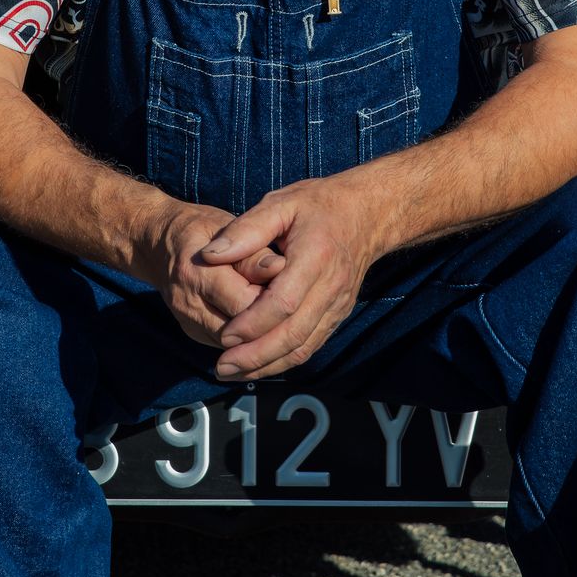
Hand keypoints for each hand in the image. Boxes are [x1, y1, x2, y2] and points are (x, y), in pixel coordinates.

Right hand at [137, 199, 284, 349]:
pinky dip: (250, 339)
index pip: (246, 302)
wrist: (155, 243)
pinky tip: (269, 326)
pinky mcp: (193, 332)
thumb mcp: (226, 227)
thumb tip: (281, 268)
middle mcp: (189, 303)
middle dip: (272, 324)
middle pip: (242, 331)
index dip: (277, 301)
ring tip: (287, 318)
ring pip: (236, 345)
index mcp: (198, 273)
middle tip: (298, 308)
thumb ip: (253, 252)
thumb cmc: (199, 229)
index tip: (298, 289)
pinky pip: (228, 346)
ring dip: (262, 336)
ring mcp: (188, 322)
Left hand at [199, 177, 378, 379]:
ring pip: (304, 346)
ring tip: (233, 372)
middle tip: (222, 367)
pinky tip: (259, 365)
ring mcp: (338, 304)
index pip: (284, 302)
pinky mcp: (338, 314)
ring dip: (268, 365)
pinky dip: (284, 359)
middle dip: (256, 356)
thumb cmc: (319, 205)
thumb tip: (209, 255)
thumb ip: (244, 230)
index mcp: (315, 257)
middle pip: (294, 333)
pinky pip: (311, 344)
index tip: (225, 335)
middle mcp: (331, 287)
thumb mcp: (280, 204)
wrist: (367, 215)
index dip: (253, 323)